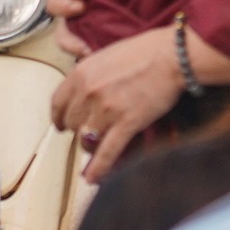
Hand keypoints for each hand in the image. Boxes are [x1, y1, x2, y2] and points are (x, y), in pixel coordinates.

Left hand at [49, 21, 184, 184]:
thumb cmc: (145, 51)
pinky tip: (93, 178)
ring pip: (86, 139)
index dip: (59, 117)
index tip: (61, 124)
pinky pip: (107, 152)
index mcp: (81, 73)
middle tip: (88, 133)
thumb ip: (92, 75)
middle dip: (79, 130)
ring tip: (94, 151)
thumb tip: (86, 93)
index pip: (57, 103)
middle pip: (72, 123)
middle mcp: (89, 92)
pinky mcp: (126, 124)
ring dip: (90, 147)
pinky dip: (99, 169)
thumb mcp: (107, 55)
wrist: (172, 56)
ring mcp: (106, 109)